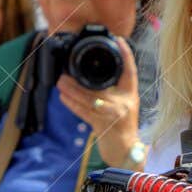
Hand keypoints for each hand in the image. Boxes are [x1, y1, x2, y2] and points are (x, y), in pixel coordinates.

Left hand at [56, 36, 142, 168]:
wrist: (125, 151)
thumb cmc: (121, 126)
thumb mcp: (122, 105)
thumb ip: (110, 91)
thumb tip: (89, 76)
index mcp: (130, 94)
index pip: (130, 71)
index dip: (126, 55)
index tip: (119, 40)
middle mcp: (125, 103)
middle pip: (100, 87)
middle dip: (79, 81)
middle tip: (63, 73)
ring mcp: (116, 115)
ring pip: (90, 100)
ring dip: (72, 91)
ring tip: (60, 83)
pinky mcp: (105, 127)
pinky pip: (85, 113)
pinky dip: (73, 105)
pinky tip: (63, 98)